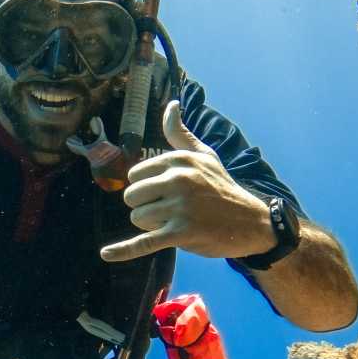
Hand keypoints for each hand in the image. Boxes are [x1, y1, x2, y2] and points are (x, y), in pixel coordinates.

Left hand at [100, 101, 274, 262]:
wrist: (250, 221)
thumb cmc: (221, 187)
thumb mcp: (204, 155)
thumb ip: (180, 133)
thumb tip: (171, 105)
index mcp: (178, 160)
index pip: (135, 175)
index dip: (147, 188)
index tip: (167, 193)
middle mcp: (178, 179)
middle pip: (132, 196)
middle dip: (146, 207)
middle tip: (171, 211)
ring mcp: (180, 207)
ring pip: (138, 217)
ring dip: (151, 225)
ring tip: (175, 223)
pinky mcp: (181, 233)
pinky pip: (144, 241)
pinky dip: (124, 250)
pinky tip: (106, 253)